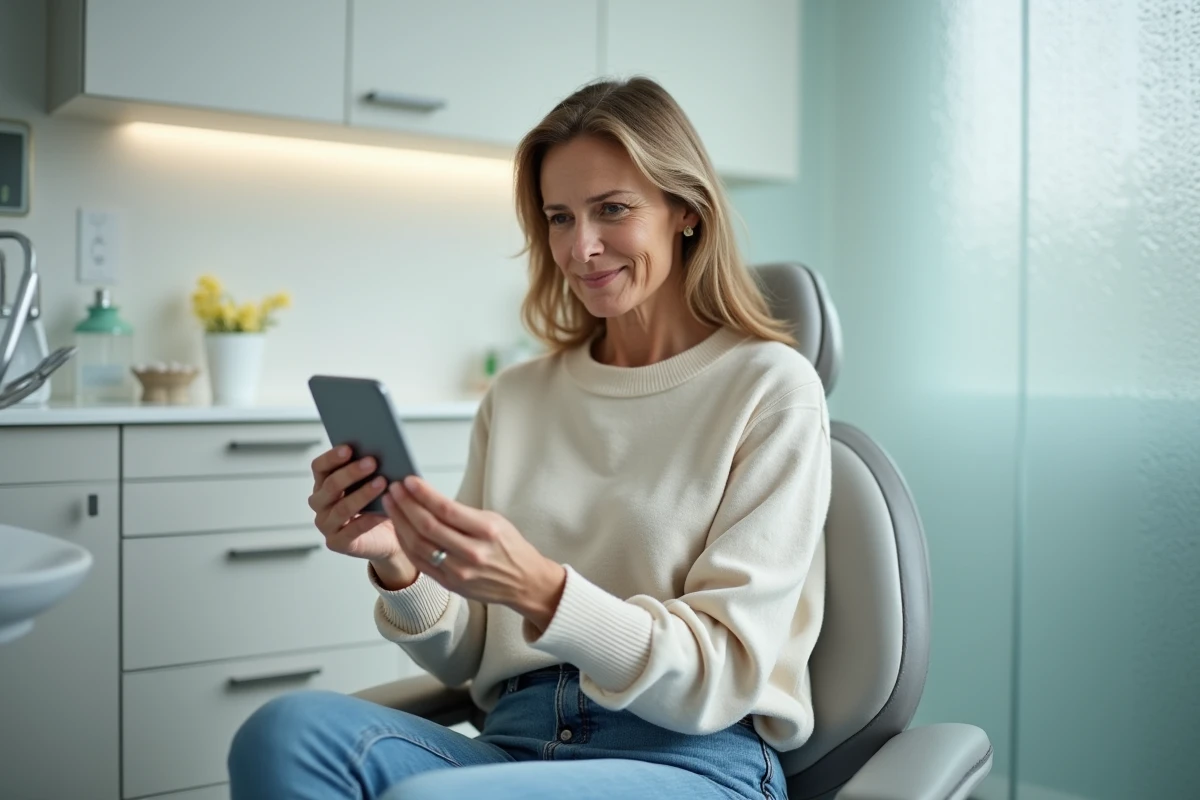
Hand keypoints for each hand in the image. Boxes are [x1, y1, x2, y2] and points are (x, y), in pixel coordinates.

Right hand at [308, 446, 417, 586]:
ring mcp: (327, 525)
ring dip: (362, 494)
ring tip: (382, 482)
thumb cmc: (380, 502)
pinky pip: (351, 530)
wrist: (389, 535)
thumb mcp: (374, 480)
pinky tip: (382, 511)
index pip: (319, 467)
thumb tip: (381, 449)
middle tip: (372, 462)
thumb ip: (371, 467)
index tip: (349, 448)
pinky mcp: (337, 543)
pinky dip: (367, 520)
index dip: (332, 457)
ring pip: (341, 507)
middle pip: (330, 485)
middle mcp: (321, 504)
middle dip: (351, 472)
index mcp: (324, 483)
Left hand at [382, 476, 566, 631]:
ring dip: (400, 522)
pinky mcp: (449, 584)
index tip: (409, 481)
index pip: (447, 510)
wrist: (523, 582)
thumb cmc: (510, 547)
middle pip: (428, 526)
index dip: (424, 494)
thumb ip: (462, 513)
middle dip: (406, 504)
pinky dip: (405, 543)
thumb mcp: (495, 520)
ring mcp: (458, 572)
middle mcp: (472, 553)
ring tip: (392, 504)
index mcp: (487, 531)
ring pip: (418, 544)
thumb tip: (427, 497)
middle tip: (395, 489)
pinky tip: (399, 527)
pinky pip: (419, 561)